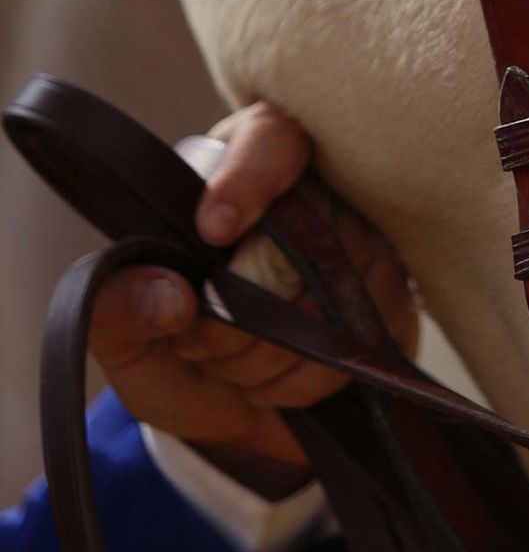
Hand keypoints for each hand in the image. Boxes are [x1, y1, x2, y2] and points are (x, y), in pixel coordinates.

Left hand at [90, 102, 416, 476]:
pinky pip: (355, 342)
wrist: (231, 411)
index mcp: (237, 168)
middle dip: (237, 313)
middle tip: (197, 345)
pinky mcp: (390, 300)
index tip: (214, 229)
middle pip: (296, 239)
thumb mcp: (119, 336)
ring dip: (266, 355)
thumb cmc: (177, 350)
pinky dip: (303, 379)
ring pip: (328, 296)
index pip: (270, 140)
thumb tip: (173, 295)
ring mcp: (361, 243)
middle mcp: (312, 193)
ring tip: (229, 367)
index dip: (248, 180)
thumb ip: (116, 308)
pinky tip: (268, 385)